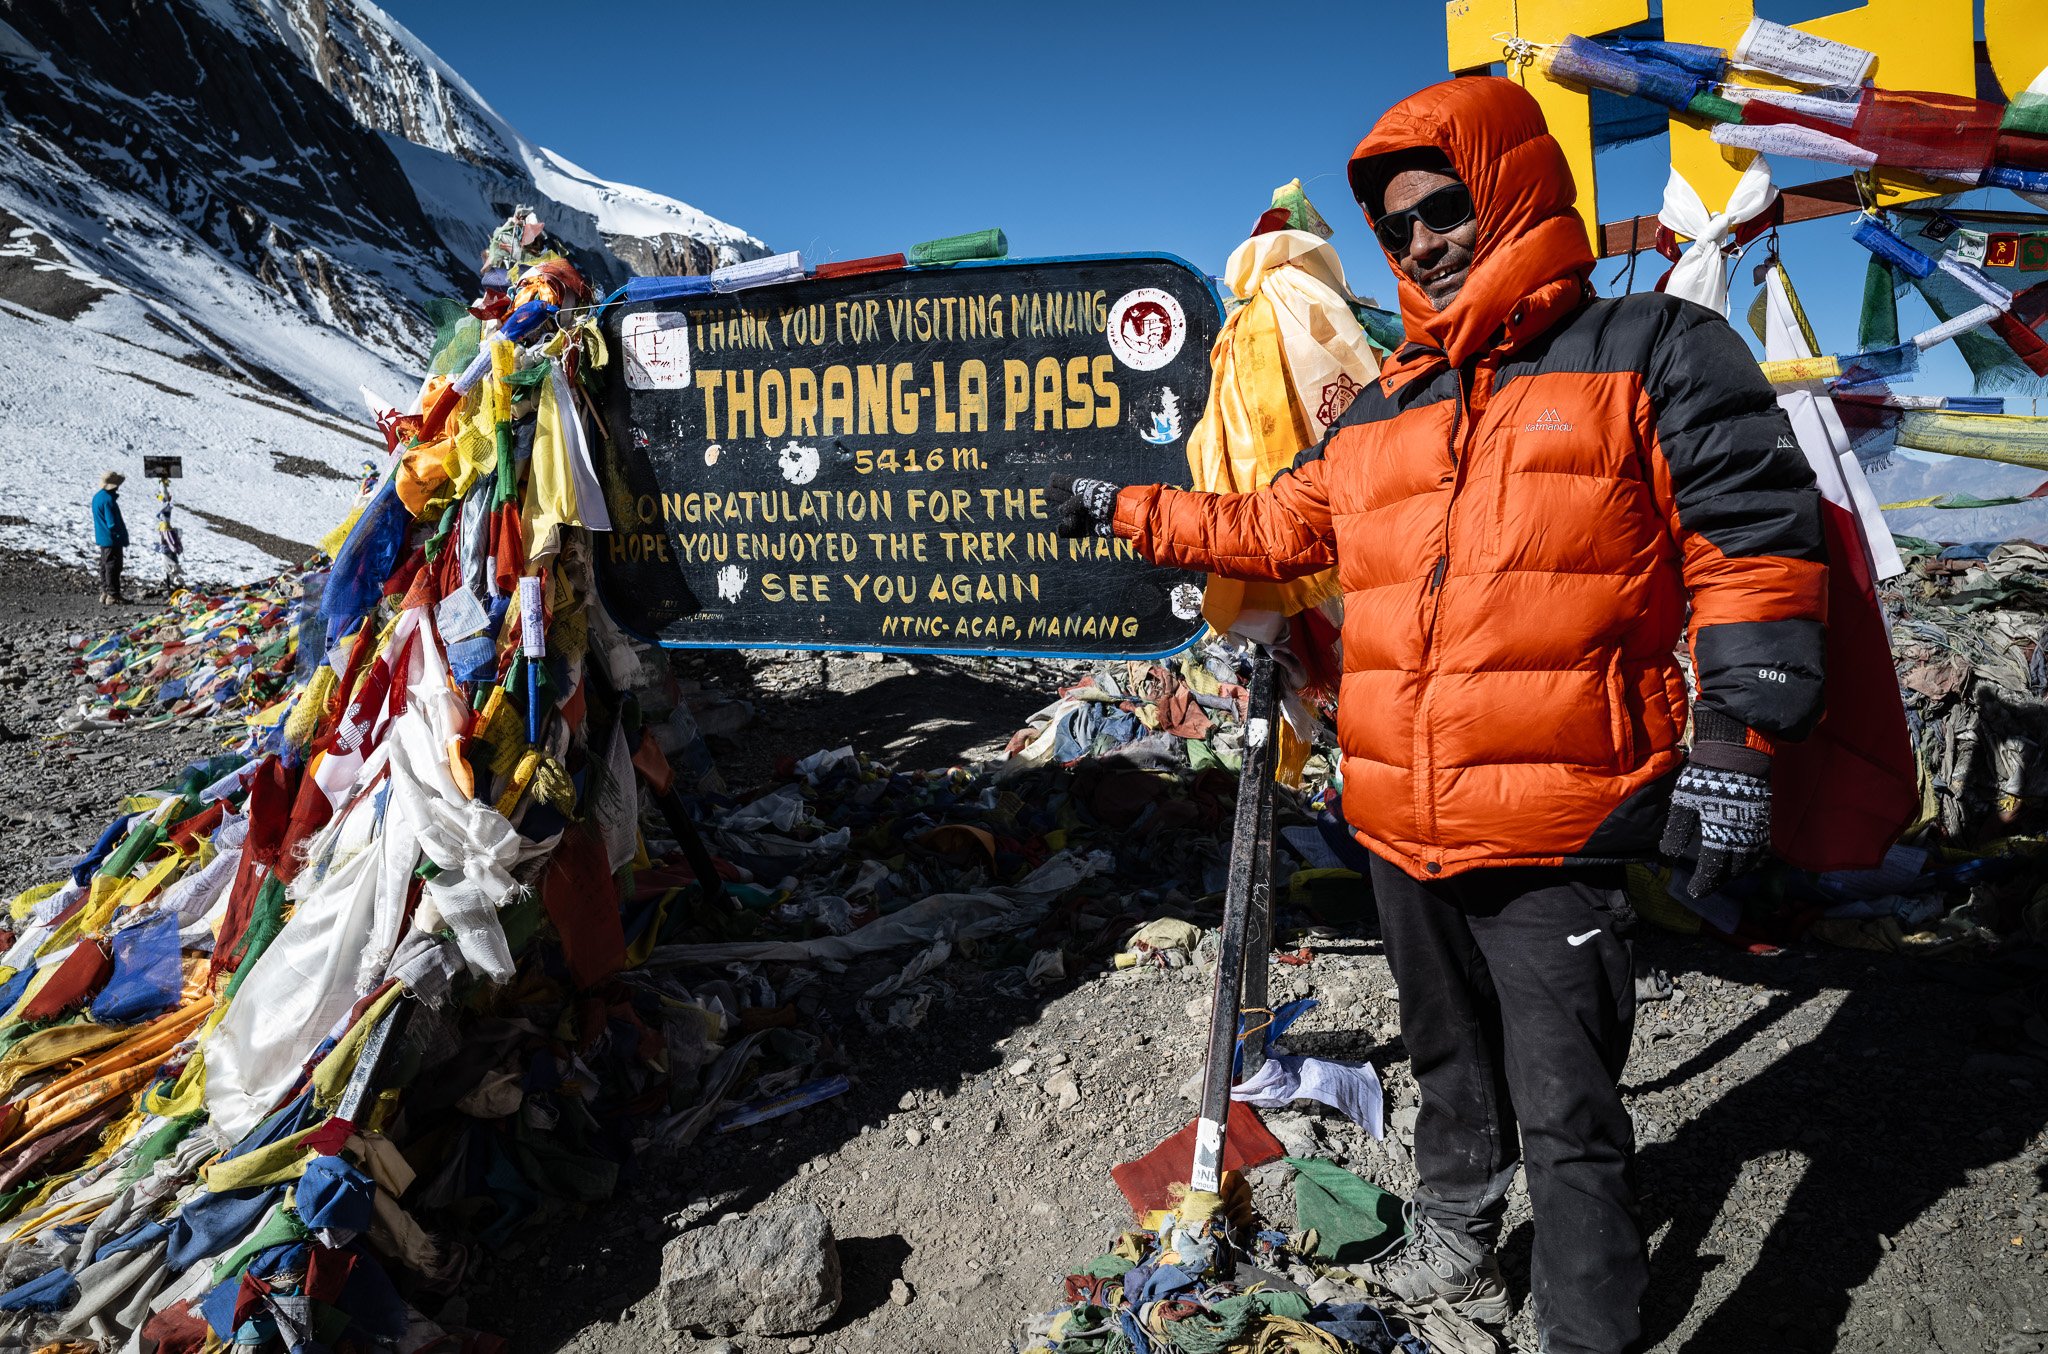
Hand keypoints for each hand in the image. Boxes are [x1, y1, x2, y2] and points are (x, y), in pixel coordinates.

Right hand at [1046, 474, 1121, 538]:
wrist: (1120, 516)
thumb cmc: (1103, 501)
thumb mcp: (1084, 496)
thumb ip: (1069, 503)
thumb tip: (1062, 513)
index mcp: (1082, 488)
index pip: (1065, 482)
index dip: (1057, 481)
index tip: (1051, 480)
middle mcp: (1080, 500)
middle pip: (1061, 496)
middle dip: (1054, 495)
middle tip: (1046, 493)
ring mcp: (1081, 514)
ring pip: (1065, 515)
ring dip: (1067, 516)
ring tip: (1074, 519)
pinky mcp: (1085, 528)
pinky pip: (1069, 530)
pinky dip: (1066, 530)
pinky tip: (1064, 528)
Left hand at [1660, 711, 1772, 897]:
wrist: (1737, 753)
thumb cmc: (1705, 777)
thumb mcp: (1684, 803)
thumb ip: (1677, 832)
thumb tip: (1668, 856)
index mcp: (1720, 833)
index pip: (1713, 868)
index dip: (1704, 883)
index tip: (1695, 893)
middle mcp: (1742, 836)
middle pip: (1734, 869)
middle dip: (1720, 880)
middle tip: (1707, 885)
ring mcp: (1756, 829)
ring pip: (1750, 861)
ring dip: (1736, 872)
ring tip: (1722, 875)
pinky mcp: (1764, 820)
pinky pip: (1760, 848)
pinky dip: (1751, 859)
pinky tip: (1742, 858)